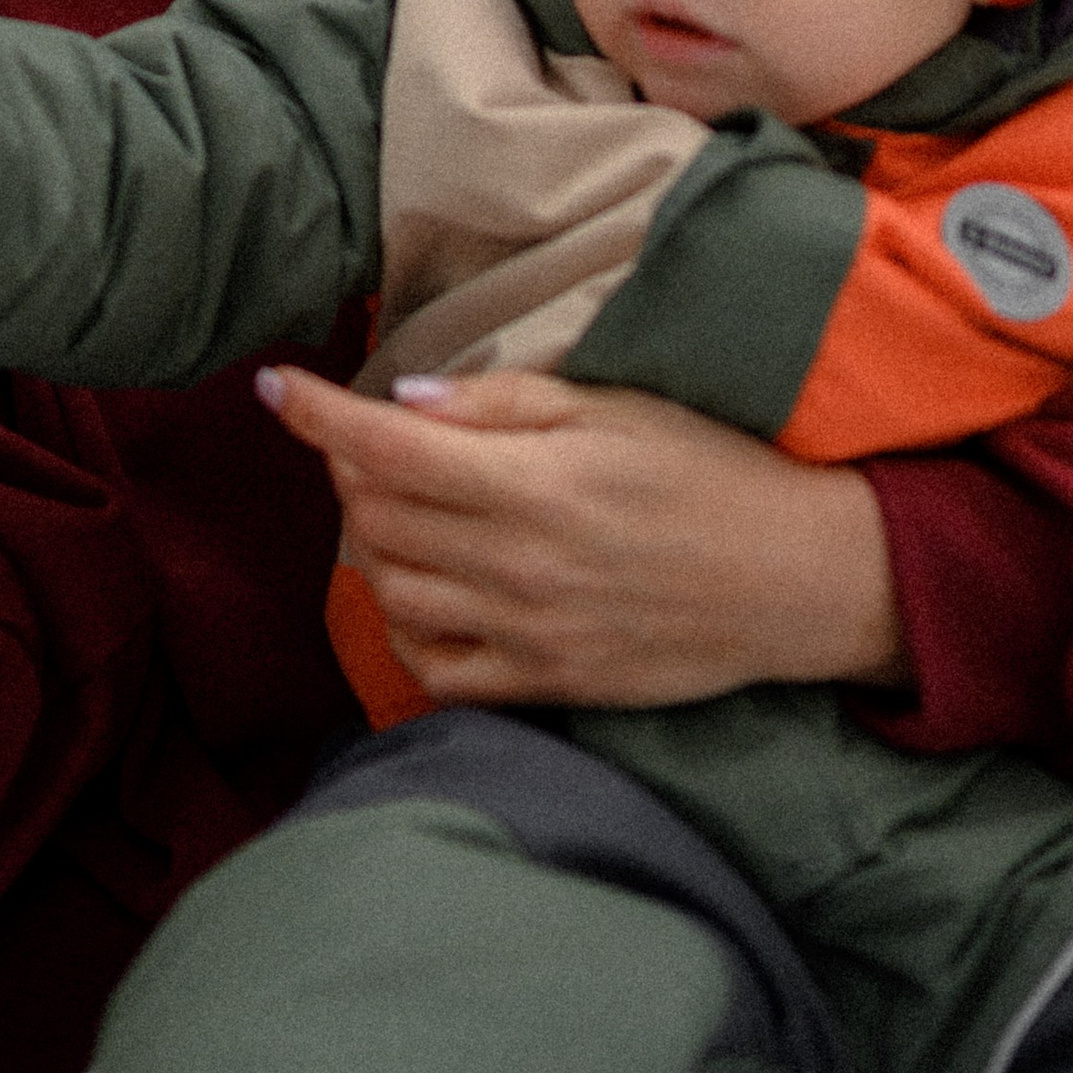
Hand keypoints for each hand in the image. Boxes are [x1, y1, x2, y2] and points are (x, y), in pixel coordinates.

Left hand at [260, 366, 907, 708]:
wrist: (799, 579)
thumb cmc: (711, 471)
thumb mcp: (615, 407)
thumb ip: (503, 406)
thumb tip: (401, 402)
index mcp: (535, 482)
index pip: (386, 448)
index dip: (317, 415)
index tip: (274, 388)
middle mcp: (519, 564)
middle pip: (377, 518)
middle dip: (353, 469)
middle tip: (382, 440)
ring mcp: (529, 633)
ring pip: (393, 590)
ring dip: (378, 542)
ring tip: (414, 508)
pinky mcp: (547, 684)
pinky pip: (437, 668)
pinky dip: (408, 625)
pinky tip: (432, 587)